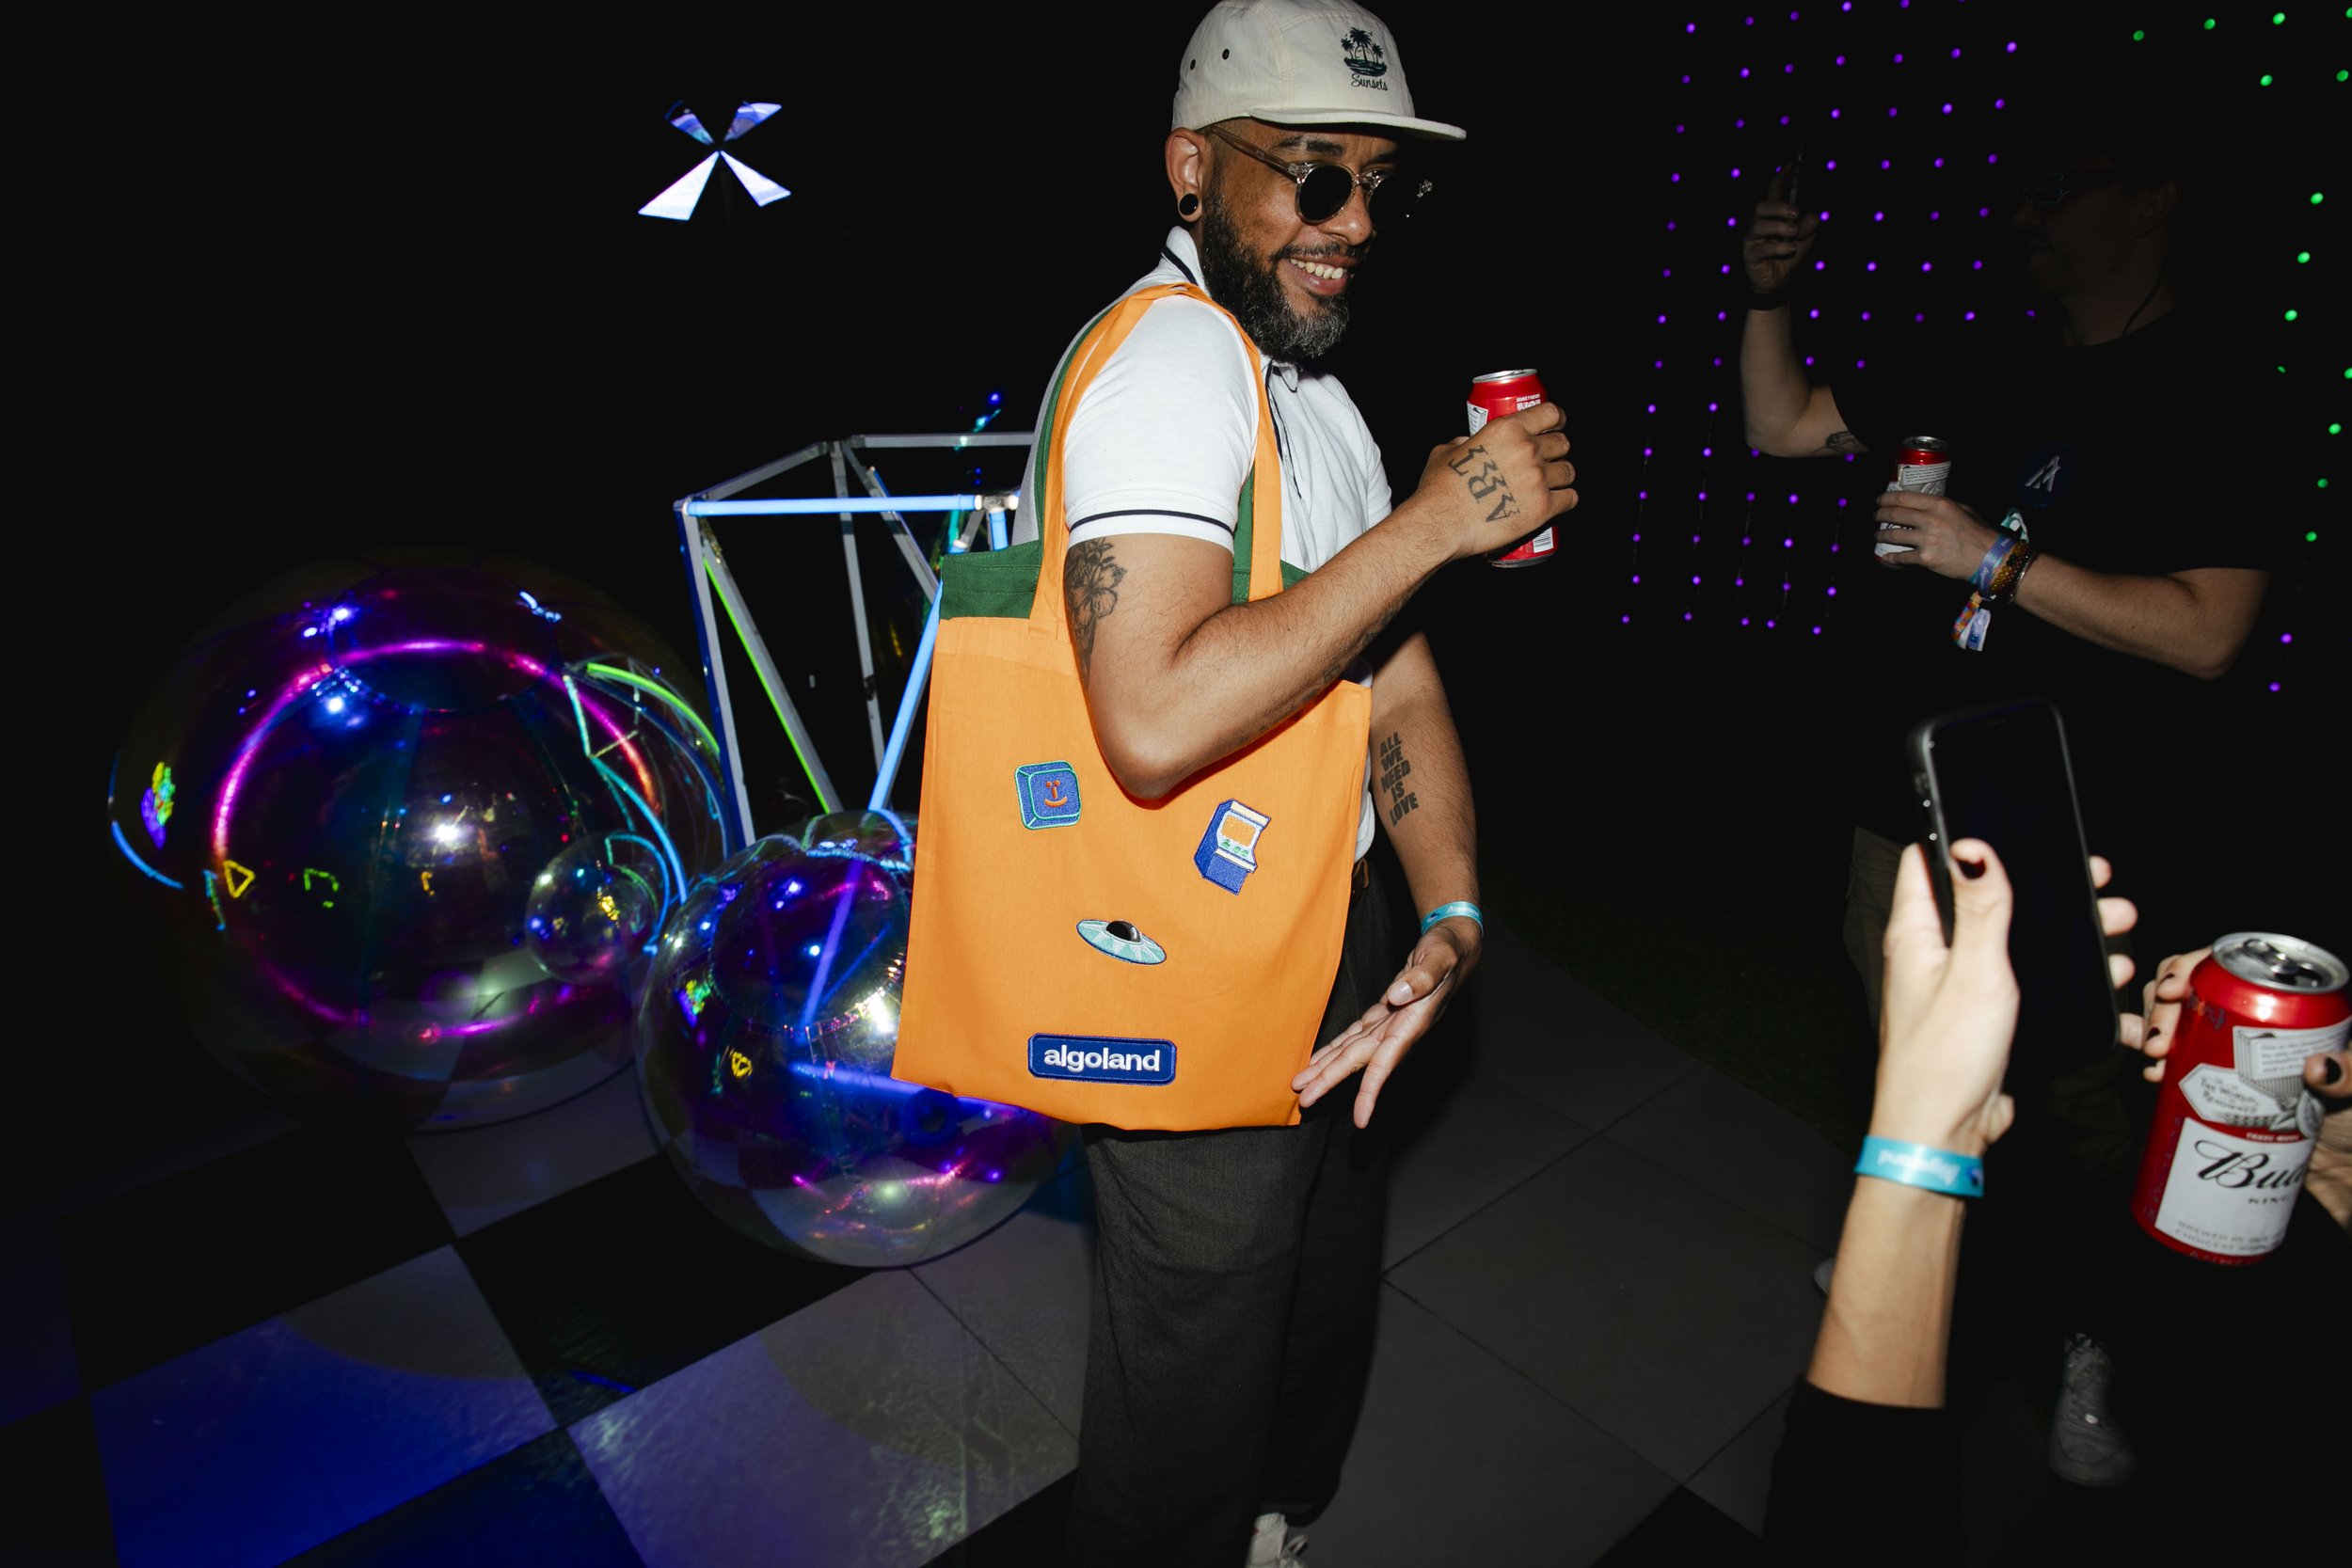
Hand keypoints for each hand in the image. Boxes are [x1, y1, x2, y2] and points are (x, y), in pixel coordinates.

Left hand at [1293, 918, 1480, 1127]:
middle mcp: (1398, 1031)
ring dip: (1327, 1068)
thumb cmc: (1448, 951)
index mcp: (1412, 1024)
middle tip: (1304, 1100)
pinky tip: (1320, 1059)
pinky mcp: (1383, 1013)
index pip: (1386, 1064)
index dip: (1371, 1092)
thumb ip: (1422, 978)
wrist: (1454, 945)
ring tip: (1301, 1085)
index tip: (1360, 1119)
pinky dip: (1336, 1048)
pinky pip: (1354, 1035)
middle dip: (1330, 1081)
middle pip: (1359, 1062)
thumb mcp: (1440, 959)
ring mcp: (1389, 1024)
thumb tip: (1397, 995)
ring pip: (1352, 1051)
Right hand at [1410, 402, 1576, 561]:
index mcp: (1508, 429)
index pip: (1549, 413)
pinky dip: (1565, 500)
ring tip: (1550, 484)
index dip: (1557, 419)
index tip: (1556, 425)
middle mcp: (1528, 450)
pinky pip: (1570, 498)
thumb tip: (1466, 443)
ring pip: (1569, 471)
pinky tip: (1556, 502)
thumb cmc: (1440, 489)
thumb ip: (1462, 442)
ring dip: (1561, 477)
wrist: (1442, 523)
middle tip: (1548, 459)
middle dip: (1557, 451)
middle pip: (1562, 443)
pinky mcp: (1544, 508)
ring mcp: (1538, 479)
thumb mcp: (1446, 451)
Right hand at [1741, 171, 1820, 294]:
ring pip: (1759, 225)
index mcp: (1772, 215)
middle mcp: (1759, 223)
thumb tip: (1812, 216)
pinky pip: (1762, 248)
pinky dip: (1778, 247)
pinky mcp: (1751, 255)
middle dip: (1778, 206)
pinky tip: (1791, 248)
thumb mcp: (1805, 239)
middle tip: (1795, 212)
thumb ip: (1809, 227)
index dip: (1779, 179)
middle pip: (1761, 206)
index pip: (1773, 193)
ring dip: (1779, 226)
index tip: (1788, 166)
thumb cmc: (1788, 253)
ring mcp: (1752, 239)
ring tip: (1794, 231)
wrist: (1777, 280)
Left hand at [1872, 490, 2000, 579]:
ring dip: (1881, 534)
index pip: (1905, 498)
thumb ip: (1943, 506)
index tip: (1880, 500)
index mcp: (1940, 505)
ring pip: (1894, 535)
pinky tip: (1885, 556)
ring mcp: (1927, 539)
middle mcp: (1931, 519)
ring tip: (1877, 534)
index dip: (1887, 498)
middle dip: (1881, 514)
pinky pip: (1901, 556)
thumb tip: (1924, 503)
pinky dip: (1890, 557)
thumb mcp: (1963, 510)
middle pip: (1896, 514)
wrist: (1989, 557)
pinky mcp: (1925, 558)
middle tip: (1876, 516)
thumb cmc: (1978, 533)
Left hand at [1872, 843, 2134, 1155]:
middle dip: (2044, 888)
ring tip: (2116, 924)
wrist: (1944, 1132)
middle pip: (1989, 899)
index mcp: (1918, 933)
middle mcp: (1935, 954)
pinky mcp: (1986, 1014)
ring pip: (2019, 942)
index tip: (2016, 826)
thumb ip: (1980, 908)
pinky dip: (2064, 975)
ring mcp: (1961, 984)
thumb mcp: (1974, 970)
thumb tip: (1973, 846)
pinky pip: (2029, 982)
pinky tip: (2106, 976)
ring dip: (2068, 932)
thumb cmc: (1944, 1056)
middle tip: (2095, 882)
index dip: (1968, 838)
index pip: (1926, 862)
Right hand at [2123, 946, 2350, 1101]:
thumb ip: (2350, 1074)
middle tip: (2159, 1043)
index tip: (2173, 990)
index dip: (2190, 967)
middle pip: (2192, 991)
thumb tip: (2317, 1066)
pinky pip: (2176, 1059)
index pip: (2226, 966)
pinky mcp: (2215, 1081)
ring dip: (2154, 1031)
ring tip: (2155, 1060)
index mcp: (2285, 1003)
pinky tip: (2155, 1075)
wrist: (2346, 1164)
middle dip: (2164, 1007)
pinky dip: (2157, 1060)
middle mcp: (2251, 1018)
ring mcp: (2229, 1048)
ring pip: (2178, 1020)